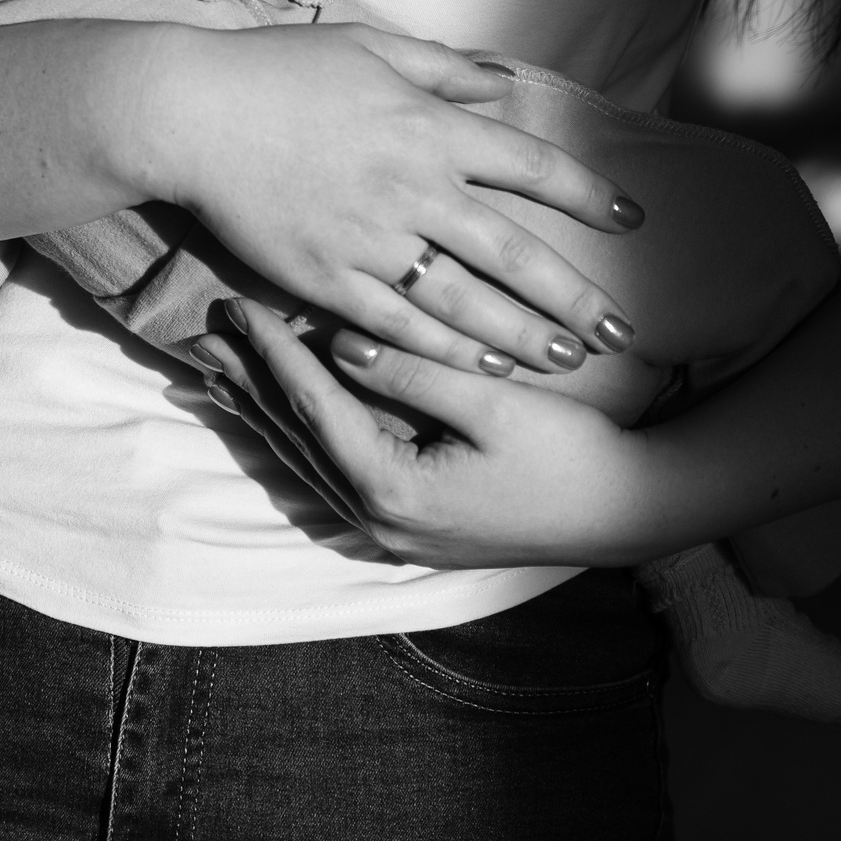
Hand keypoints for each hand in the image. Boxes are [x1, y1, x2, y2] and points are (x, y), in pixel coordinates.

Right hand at [143, 25, 642, 374]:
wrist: (192, 115)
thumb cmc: (277, 72)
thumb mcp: (370, 49)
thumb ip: (444, 68)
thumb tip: (503, 79)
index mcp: (431, 128)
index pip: (533, 167)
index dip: (588, 195)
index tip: (630, 221)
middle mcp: (414, 189)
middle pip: (516, 253)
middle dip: (576, 296)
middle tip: (622, 330)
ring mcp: (371, 241)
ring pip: (467, 302)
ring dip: (524, 335)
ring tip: (568, 360)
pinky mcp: (326, 278)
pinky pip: (400, 324)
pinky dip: (447, 349)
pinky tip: (484, 366)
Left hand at [194, 300, 681, 567]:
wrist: (631, 513)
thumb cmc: (572, 456)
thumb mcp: (494, 404)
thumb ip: (412, 373)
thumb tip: (339, 342)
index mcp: (393, 489)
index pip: (312, 407)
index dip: (271, 353)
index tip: (236, 307)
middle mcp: (379, 520)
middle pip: (295, 438)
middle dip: (251, 382)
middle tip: (208, 333)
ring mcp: (391, 533)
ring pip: (307, 461)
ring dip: (267, 413)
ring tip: (223, 371)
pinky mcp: (409, 528)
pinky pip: (334, 474)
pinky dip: (304, 436)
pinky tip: (283, 415)